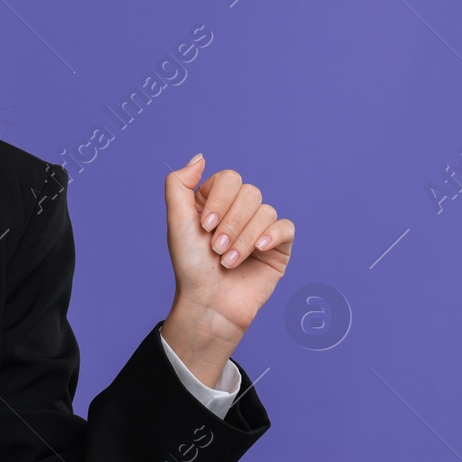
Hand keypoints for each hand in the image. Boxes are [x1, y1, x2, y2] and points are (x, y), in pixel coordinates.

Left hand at [162, 152, 295, 356]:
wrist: (208, 304)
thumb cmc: (190, 266)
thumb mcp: (176, 222)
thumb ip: (179, 185)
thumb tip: (200, 157)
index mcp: (215, 201)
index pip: (229, 178)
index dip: (220, 199)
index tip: (204, 225)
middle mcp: (238, 211)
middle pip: (250, 193)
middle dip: (231, 223)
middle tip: (216, 249)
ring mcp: (260, 228)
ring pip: (265, 211)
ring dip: (244, 238)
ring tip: (228, 260)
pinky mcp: (278, 247)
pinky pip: (285, 227)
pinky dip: (271, 237)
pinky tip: (258, 251)